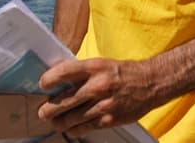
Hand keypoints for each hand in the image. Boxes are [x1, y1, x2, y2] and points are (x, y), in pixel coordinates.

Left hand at [37, 57, 159, 136]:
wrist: (150, 83)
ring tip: (55, 121)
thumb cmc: (123, 73)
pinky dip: (73, 129)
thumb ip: (81, 72)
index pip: (63, 73)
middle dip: (48, 109)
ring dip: (59, 122)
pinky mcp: (109, 119)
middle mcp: (97, 86)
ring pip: (70, 119)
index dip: (48, 80)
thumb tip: (57, 81)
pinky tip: (71, 127)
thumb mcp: (101, 64)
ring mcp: (103, 105)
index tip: (43, 85)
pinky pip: (83, 128)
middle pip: (62, 101)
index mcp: (94, 67)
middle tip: (43, 112)